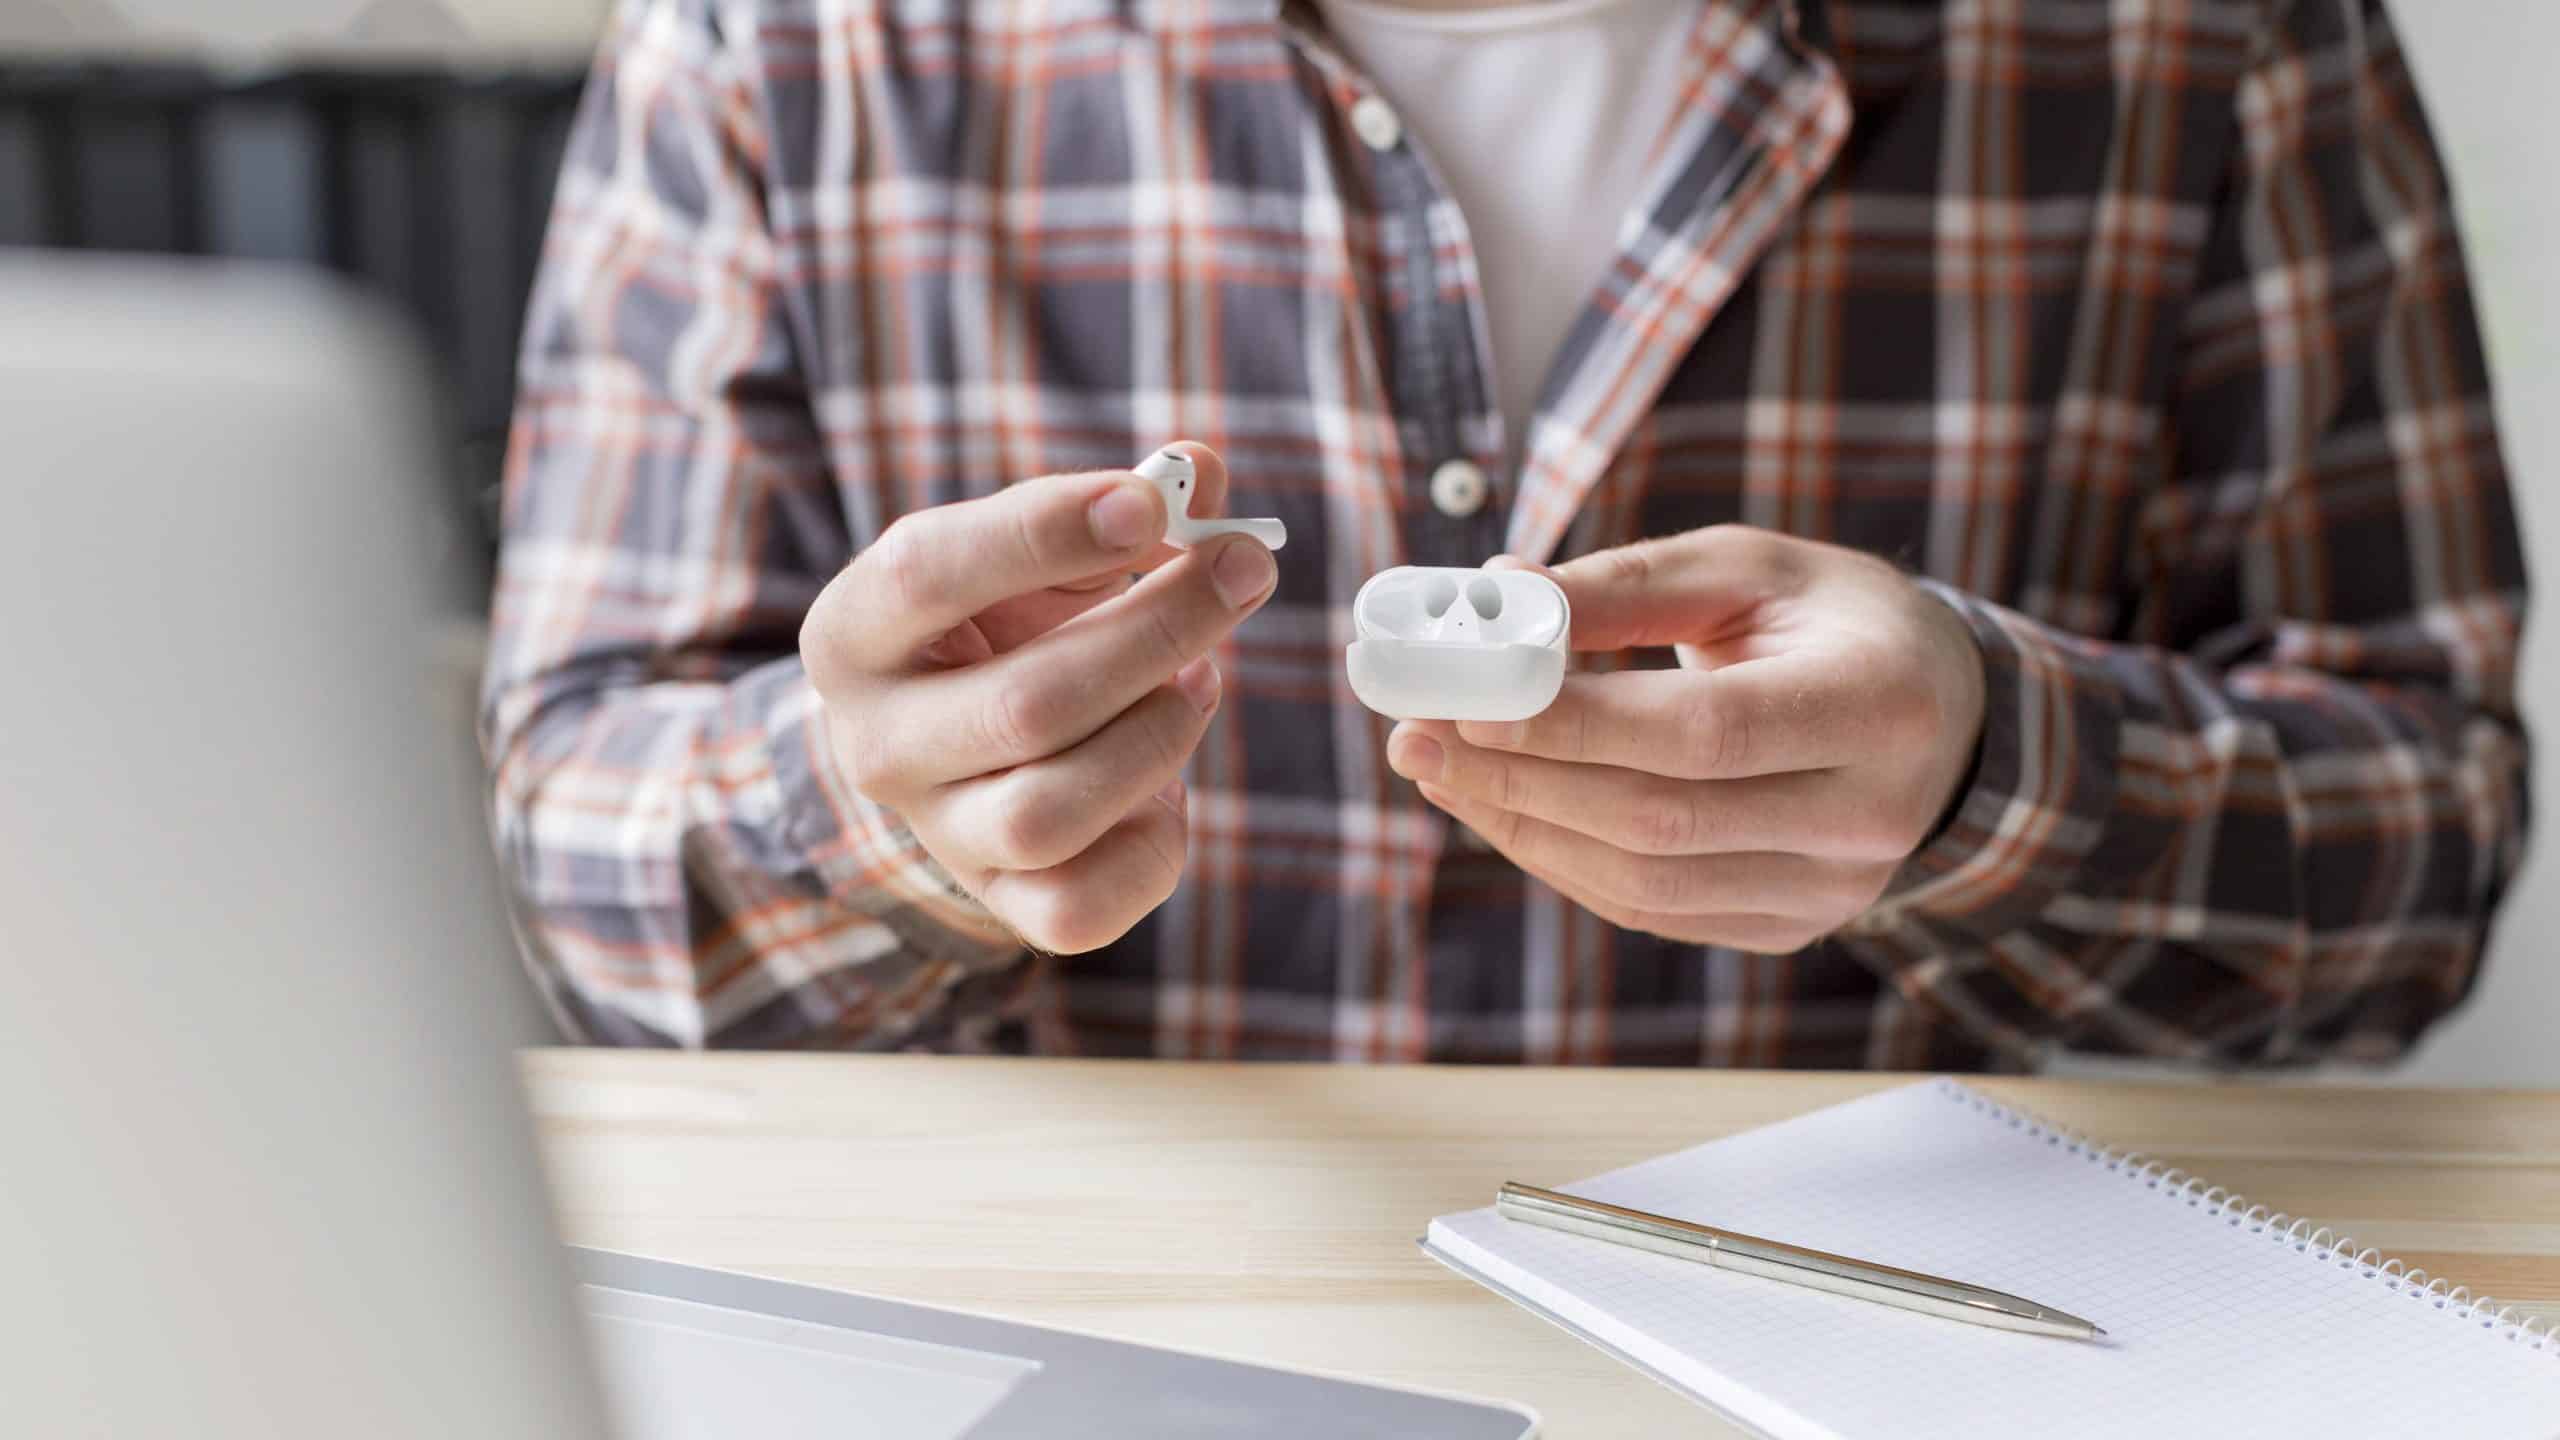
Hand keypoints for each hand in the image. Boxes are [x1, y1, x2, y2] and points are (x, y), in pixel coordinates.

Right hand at [801, 444, 1277, 951]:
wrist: (966, 751)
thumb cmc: (1010, 623)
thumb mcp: (1040, 550)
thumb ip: (1119, 503)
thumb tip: (1204, 471)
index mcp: (854, 631)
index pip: (928, 573)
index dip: (1046, 532)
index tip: (1151, 503)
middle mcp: (877, 745)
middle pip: (1025, 705)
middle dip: (1156, 629)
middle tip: (1243, 571)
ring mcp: (938, 836)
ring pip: (1050, 813)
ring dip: (1158, 732)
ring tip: (1197, 676)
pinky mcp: (1004, 905)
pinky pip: (1083, 905)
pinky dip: (1155, 841)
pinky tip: (1168, 775)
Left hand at [1388, 527, 1985, 953]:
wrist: (1938, 715)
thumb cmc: (1832, 620)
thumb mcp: (1749, 568)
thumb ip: (1627, 587)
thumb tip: (1495, 597)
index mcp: (1880, 703)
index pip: (1708, 733)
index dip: (1579, 725)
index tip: (1469, 698)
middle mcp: (1871, 816)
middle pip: (1662, 819)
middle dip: (1519, 777)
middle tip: (1415, 733)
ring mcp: (1836, 891)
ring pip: (1644, 882)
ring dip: (1520, 825)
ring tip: (1436, 764)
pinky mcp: (1791, 928)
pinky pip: (1651, 910)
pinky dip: (1560, 859)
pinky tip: (1500, 804)